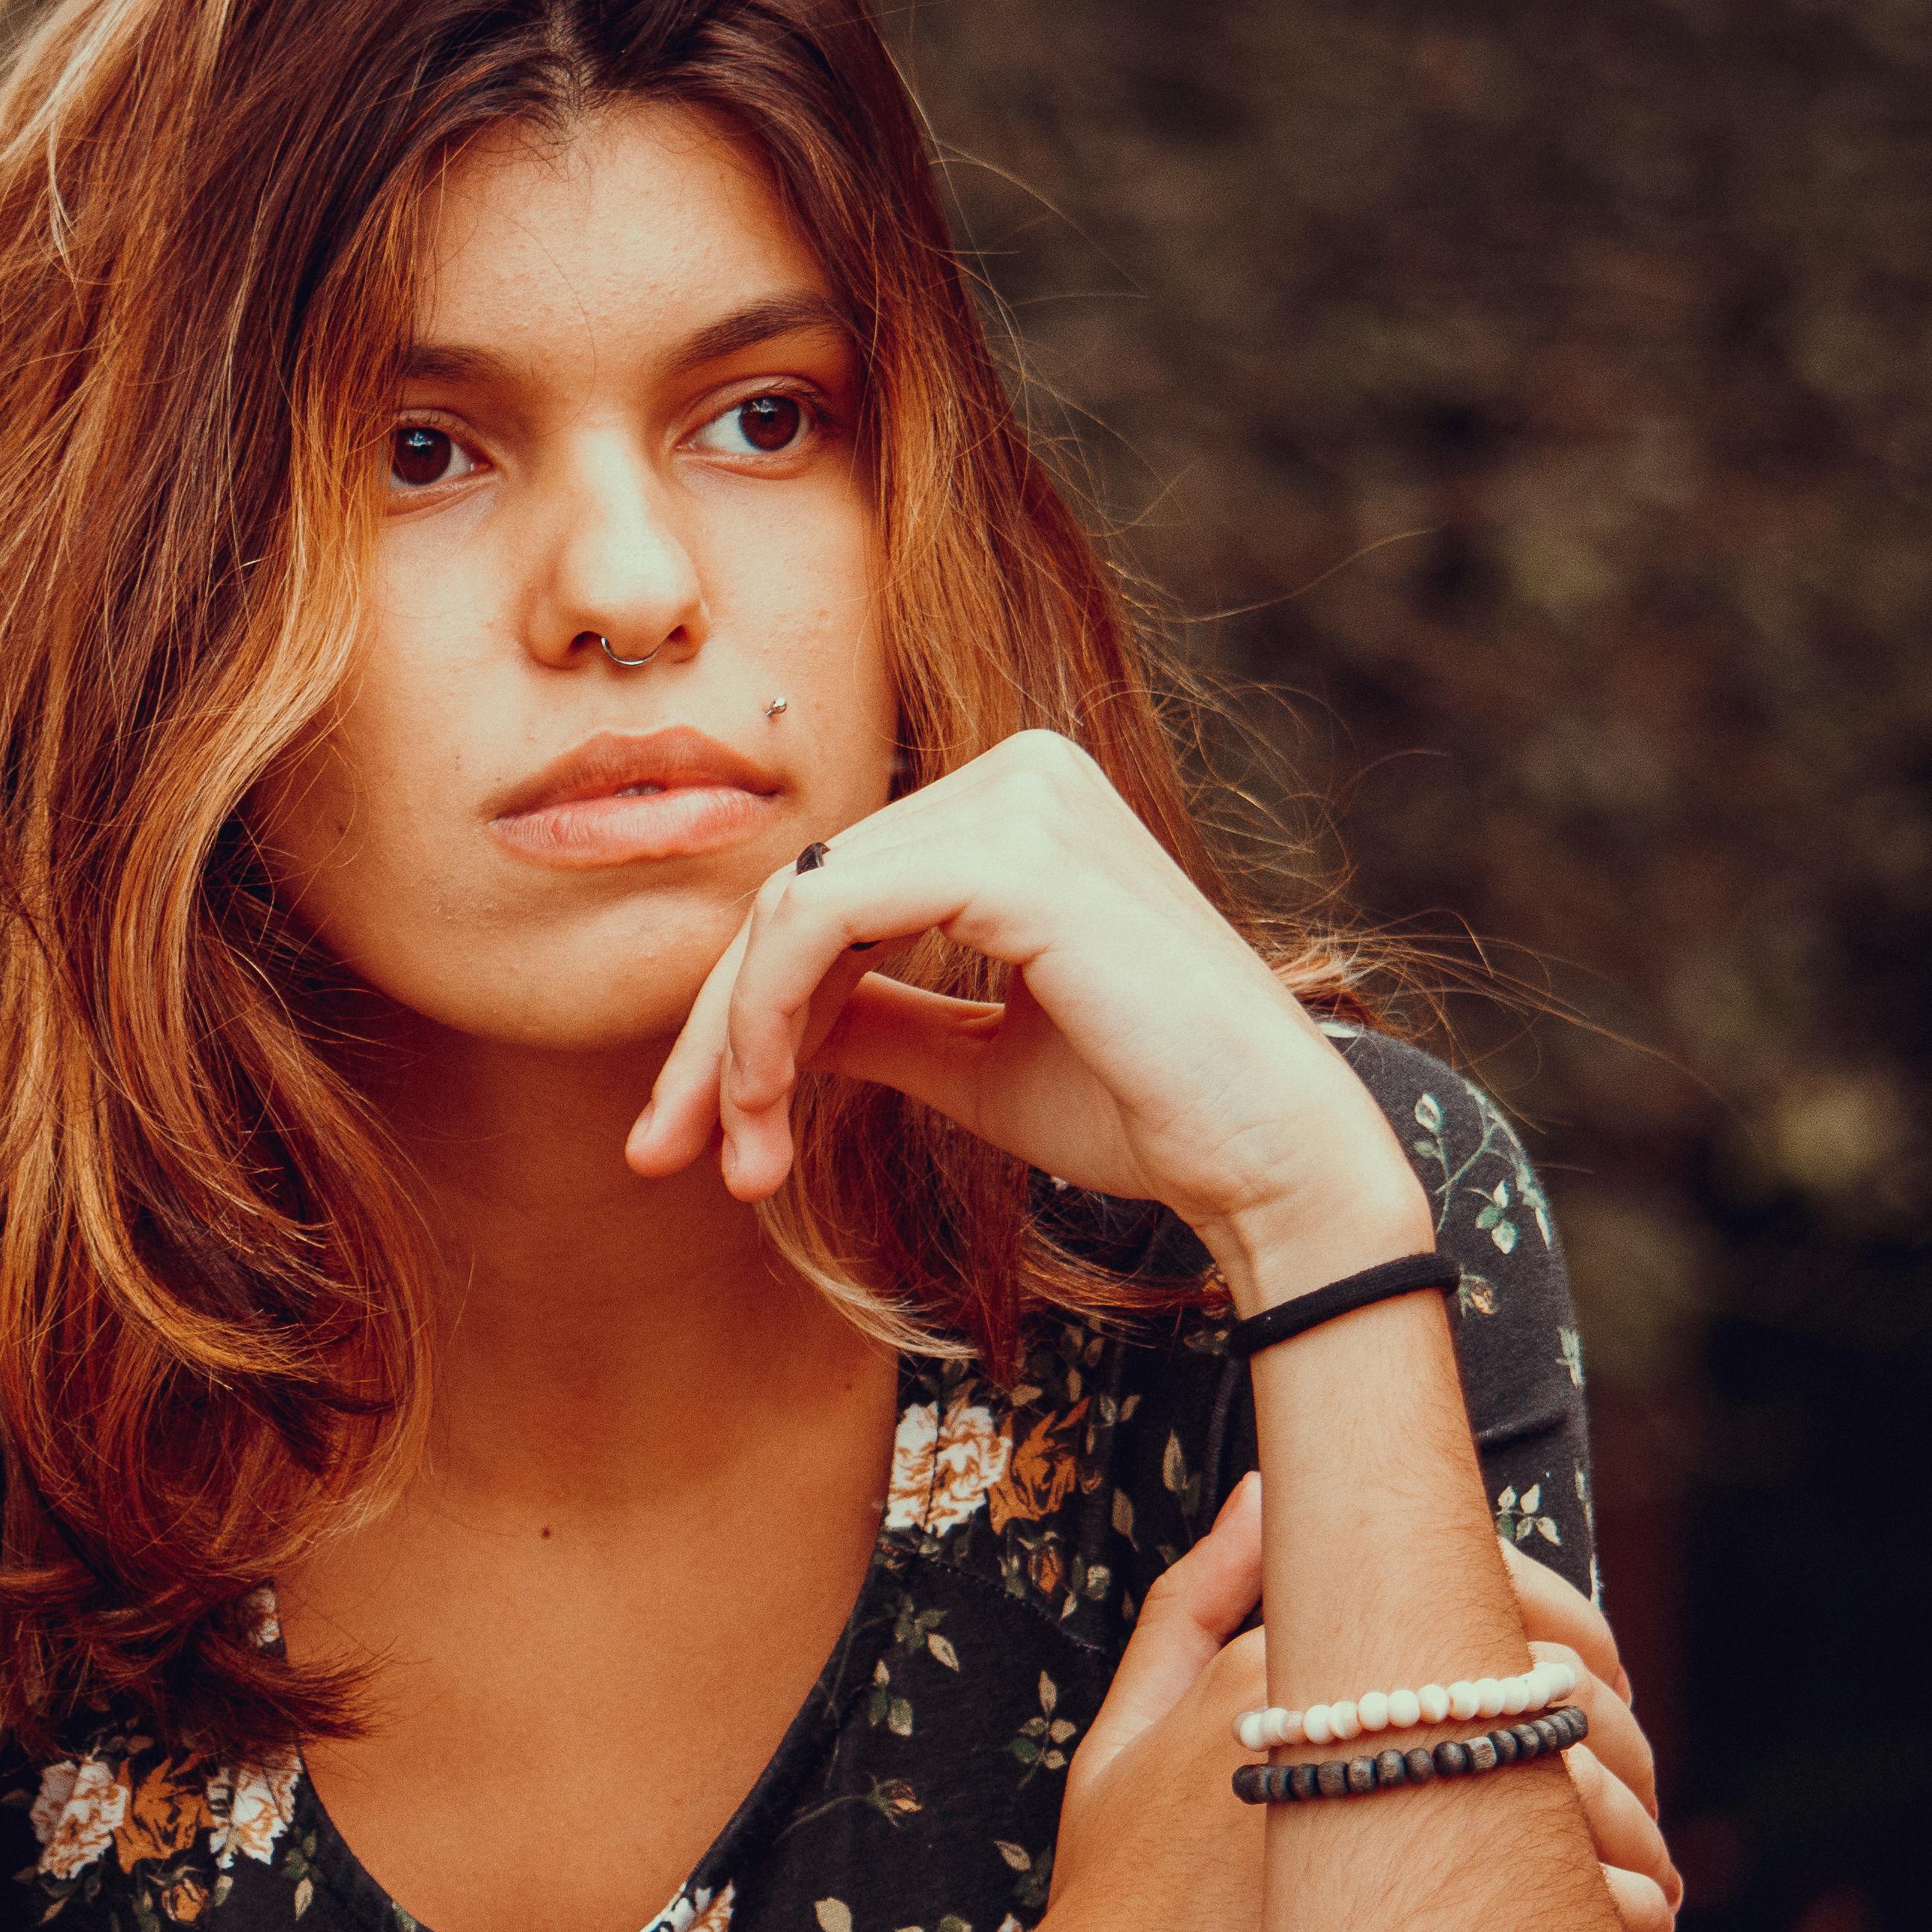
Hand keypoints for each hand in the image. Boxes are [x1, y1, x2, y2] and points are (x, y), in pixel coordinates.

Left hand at [626, 731, 1420, 1300]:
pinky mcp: (1010, 855)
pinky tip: (766, 1105)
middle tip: (664, 1152)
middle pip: (795, 897)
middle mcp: (1019, 772)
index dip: (740, 1014)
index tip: (696, 1134)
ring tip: (736, 1159)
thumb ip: (869, 1017)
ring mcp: (1019, 799)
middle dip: (717, 1036)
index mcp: (1016, 804)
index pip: (828, 893)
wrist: (1267, 1158)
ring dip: (737, 1045)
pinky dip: (768, 1016)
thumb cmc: (1142, 1109)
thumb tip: (759, 1022)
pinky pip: (822, 921)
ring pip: (791, 912)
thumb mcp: (970, 1058)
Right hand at [989, 1497, 1684, 1931]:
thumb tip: (1256, 1493)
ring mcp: (1387, 1811)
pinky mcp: (1428, 1915)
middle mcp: (1343, 1714)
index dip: (1568, 1628)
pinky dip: (1627, 1904)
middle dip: (1617, 1734)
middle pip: (1551, 1680)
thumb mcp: (1121, 1732)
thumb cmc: (1108, 1902)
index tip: (1589, 1688)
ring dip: (1636, 1826)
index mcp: (1283, 1656)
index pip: (1482, 1588)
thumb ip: (1192, 1607)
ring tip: (1643, 1884)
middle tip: (1626, 1796)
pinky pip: (1583, 1888)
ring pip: (1583, 1780)